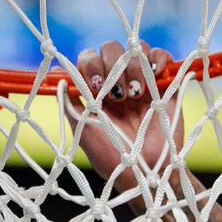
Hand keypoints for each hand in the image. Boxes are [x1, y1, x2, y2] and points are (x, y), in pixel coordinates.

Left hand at [68, 41, 182, 191]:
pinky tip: (154, 74)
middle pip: (111, 48)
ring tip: (136, 94)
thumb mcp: (84, 132)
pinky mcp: (163, 83)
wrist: (144, 172)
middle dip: (112, 67)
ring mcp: (140, 80)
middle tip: (118, 96)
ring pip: (135, 49)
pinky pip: (160, 56)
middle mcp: (116, 80)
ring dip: (133, 66)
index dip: (91, 66)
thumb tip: (59, 77)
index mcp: (96, 89)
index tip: (95, 89)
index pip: (89, 58)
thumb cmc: (111, 157)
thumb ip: (69, 105)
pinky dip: (157, 58)